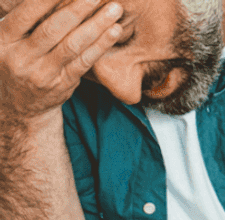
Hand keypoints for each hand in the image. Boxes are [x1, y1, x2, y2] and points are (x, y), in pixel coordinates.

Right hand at [0, 0, 123, 123]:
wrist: (16, 106)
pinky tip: (114, 31)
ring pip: (72, 45)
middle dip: (77, 9)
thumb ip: (21, 19)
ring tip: (114, 9)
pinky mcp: (62, 84)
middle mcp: (20, 57)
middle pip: (52, 29)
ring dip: (96, 25)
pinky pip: (85, 62)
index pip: (26, 14)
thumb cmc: (14, 61)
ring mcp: (42, 73)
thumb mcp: (5, 41)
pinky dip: (101, 45)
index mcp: (2, 40)